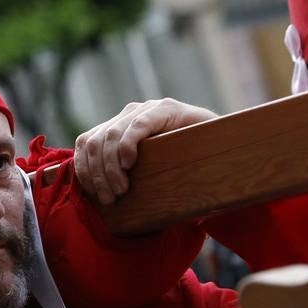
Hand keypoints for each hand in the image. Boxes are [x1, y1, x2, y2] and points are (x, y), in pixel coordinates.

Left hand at [75, 98, 216, 204]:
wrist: (223, 147)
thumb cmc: (183, 165)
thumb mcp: (147, 170)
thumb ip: (123, 174)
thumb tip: (96, 195)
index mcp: (119, 127)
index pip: (86, 142)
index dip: (84, 168)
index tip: (93, 194)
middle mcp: (129, 114)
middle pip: (96, 141)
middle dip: (98, 174)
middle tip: (111, 198)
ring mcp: (148, 109)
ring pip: (112, 135)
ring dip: (111, 167)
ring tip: (122, 189)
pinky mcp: (166, 109)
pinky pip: (138, 125)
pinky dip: (128, 146)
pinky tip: (129, 164)